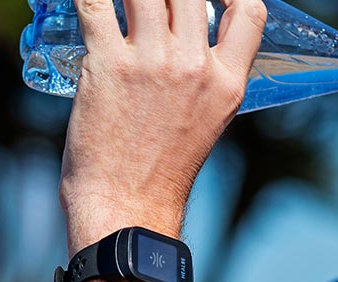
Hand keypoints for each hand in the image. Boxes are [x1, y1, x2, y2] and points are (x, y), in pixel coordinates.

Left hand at [59, 0, 266, 254]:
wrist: (128, 206)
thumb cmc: (162, 171)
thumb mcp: (205, 122)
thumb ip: (204, 76)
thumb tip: (184, 34)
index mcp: (227, 85)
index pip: (251, 11)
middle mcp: (196, 67)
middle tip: (146, 10)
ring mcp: (153, 63)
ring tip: (119, 8)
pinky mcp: (109, 63)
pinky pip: (95, 1)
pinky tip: (87, 4)